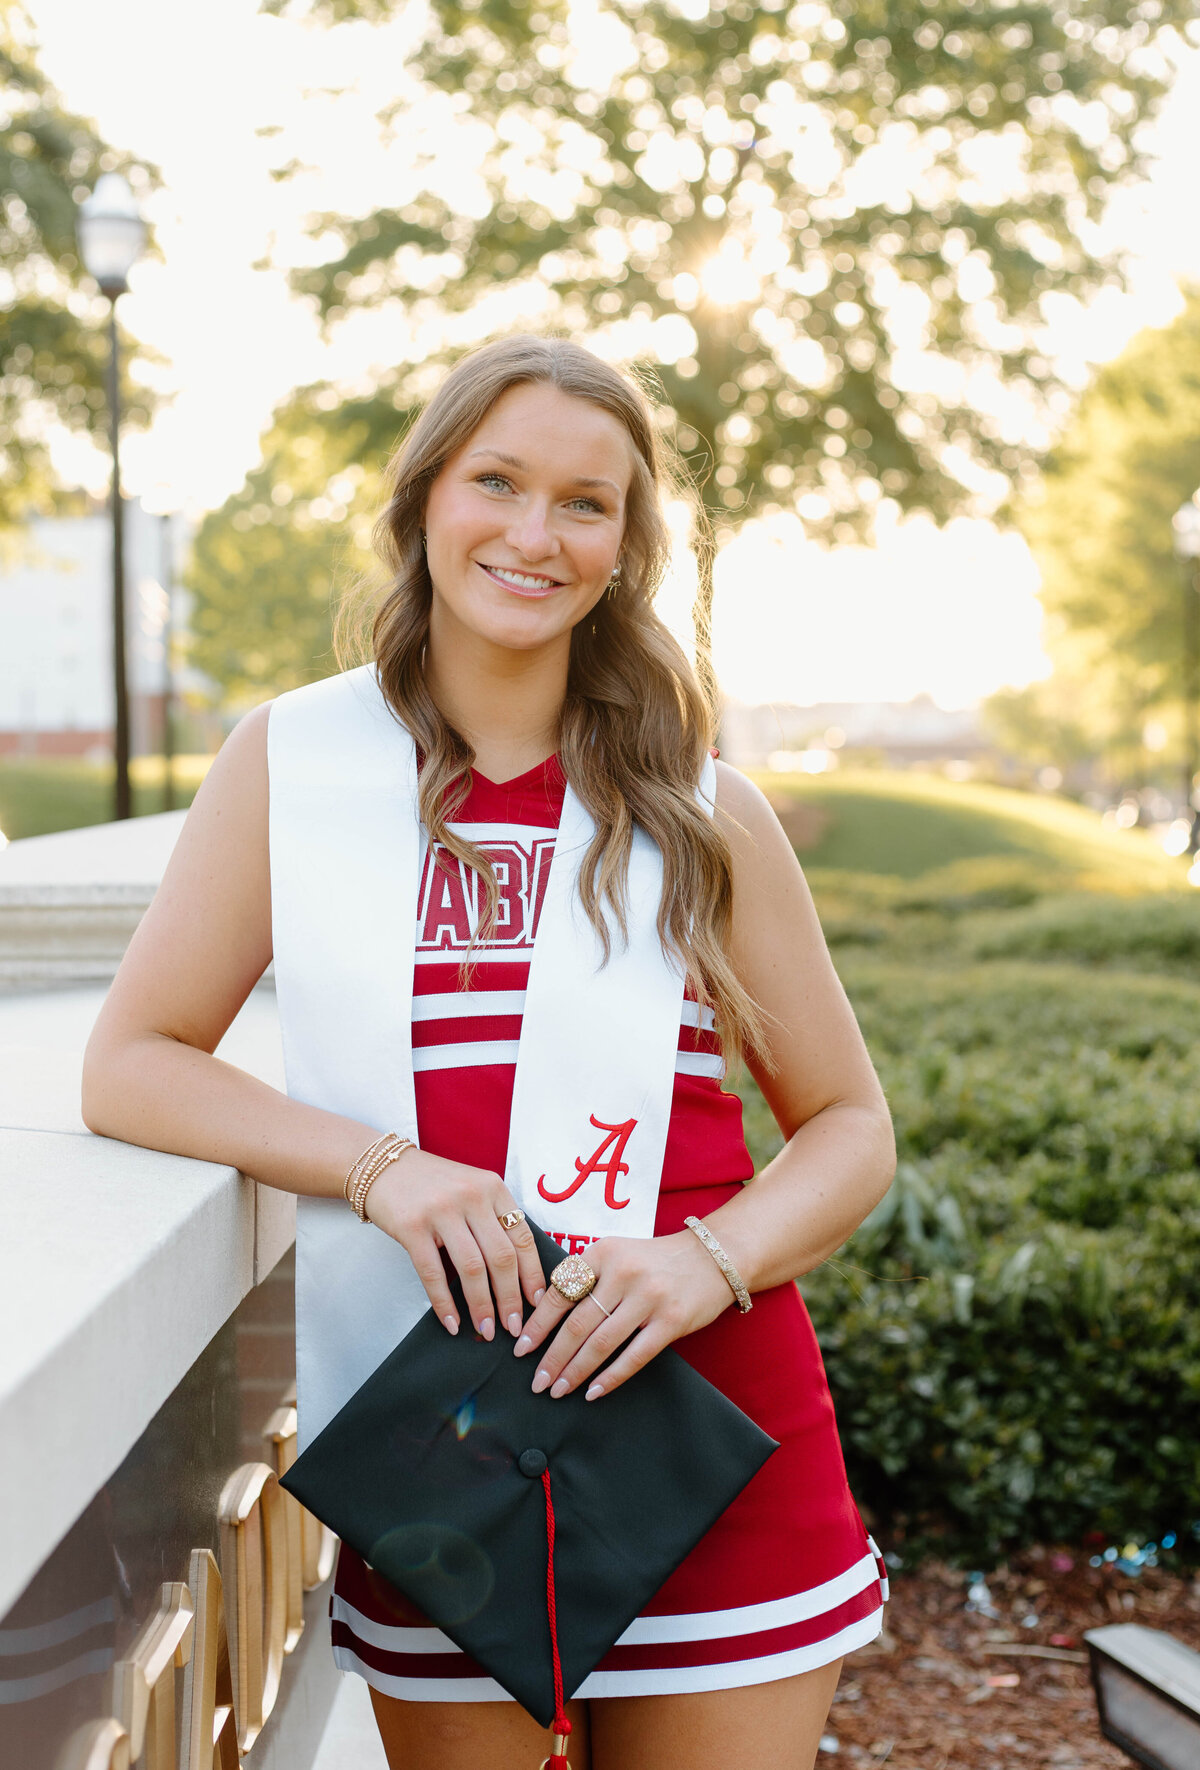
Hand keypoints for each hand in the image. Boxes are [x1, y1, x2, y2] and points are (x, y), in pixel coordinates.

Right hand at [364, 1149, 543, 1339]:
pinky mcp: (412, 1226)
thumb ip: (492, 1220)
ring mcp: (441, 1210)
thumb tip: (514, 1276)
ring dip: (482, 1306)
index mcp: (493, 1188)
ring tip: (486, 1329)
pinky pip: (433, 1273)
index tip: (537, 1302)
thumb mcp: (471, 1189)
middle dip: (510, 1298)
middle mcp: (471, 1196)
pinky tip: (452, 1322)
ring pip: (472, 1268)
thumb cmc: (432, 1184)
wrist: (382, 1166)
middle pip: (501, 1257)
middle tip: (513, 1326)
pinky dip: (444, 1303)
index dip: (533, 1274)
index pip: (523, 1237)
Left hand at [512, 1230, 734, 1400]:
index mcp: (603, 1253)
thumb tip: (543, 1316)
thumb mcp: (617, 1254)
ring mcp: (649, 1297)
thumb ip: (585, 1277)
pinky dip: (611, 1377)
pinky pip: (634, 1356)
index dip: (538, 1325)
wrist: (711, 1258)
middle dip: (552, 1357)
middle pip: (577, 1324)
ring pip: (601, 1343)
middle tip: (536, 1382)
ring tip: (558, 1390)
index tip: (521, 1350)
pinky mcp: (671, 1321)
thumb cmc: (654, 1261)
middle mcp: (623, 1272)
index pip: (560, 1293)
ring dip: (575, 1371)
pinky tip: (593, 1392)